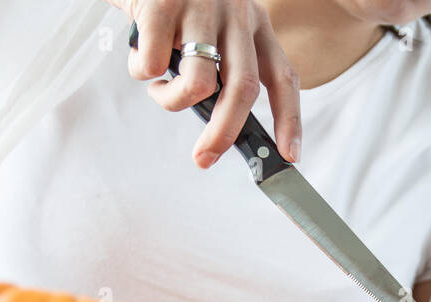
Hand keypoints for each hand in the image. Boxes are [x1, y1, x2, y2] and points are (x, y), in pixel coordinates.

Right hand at [111, 0, 301, 168]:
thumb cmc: (176, 3)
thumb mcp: (214, 27)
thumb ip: (223, 66)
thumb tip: (223, 124)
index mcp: (254, 22)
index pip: (283, 76)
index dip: (289, 119)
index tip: (289, 154)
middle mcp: (235, 14)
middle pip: (243, 89)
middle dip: (224, 134)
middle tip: (205, 158)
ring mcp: (200, 9)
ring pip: (198, 84)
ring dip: (171, 101)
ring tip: (159, 89)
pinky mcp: (163, 7)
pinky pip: (153, 66)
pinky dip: (142, 73)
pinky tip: (141, 57)